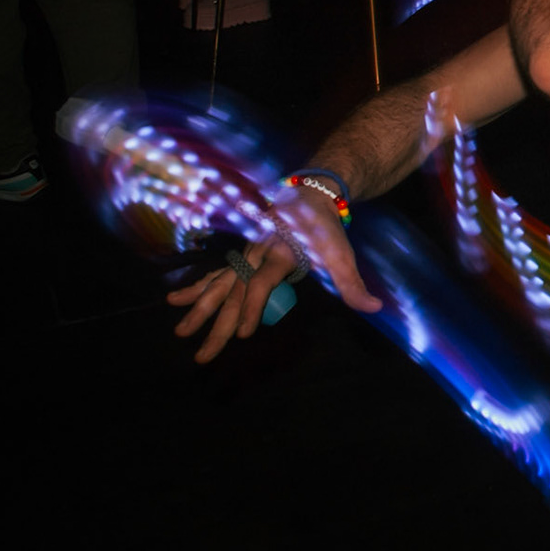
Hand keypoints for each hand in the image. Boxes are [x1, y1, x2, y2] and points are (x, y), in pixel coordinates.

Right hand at [165, 187, 383, 362]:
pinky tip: (175, 301)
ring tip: (180, 332)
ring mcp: (246, 255)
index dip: (251, 307)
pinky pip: (216, 274)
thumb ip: (353, 284)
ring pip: (219, 284)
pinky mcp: (242, 256)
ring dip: (198, 309)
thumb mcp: (342, 254)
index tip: (243, 334)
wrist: (310, 195)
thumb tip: (374, 308)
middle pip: (233, 292)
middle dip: (217, 325)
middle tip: (202, 355)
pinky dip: (196, 287)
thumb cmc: (326, 228)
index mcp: (281, 253)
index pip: (261, 283)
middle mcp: (257, 255)